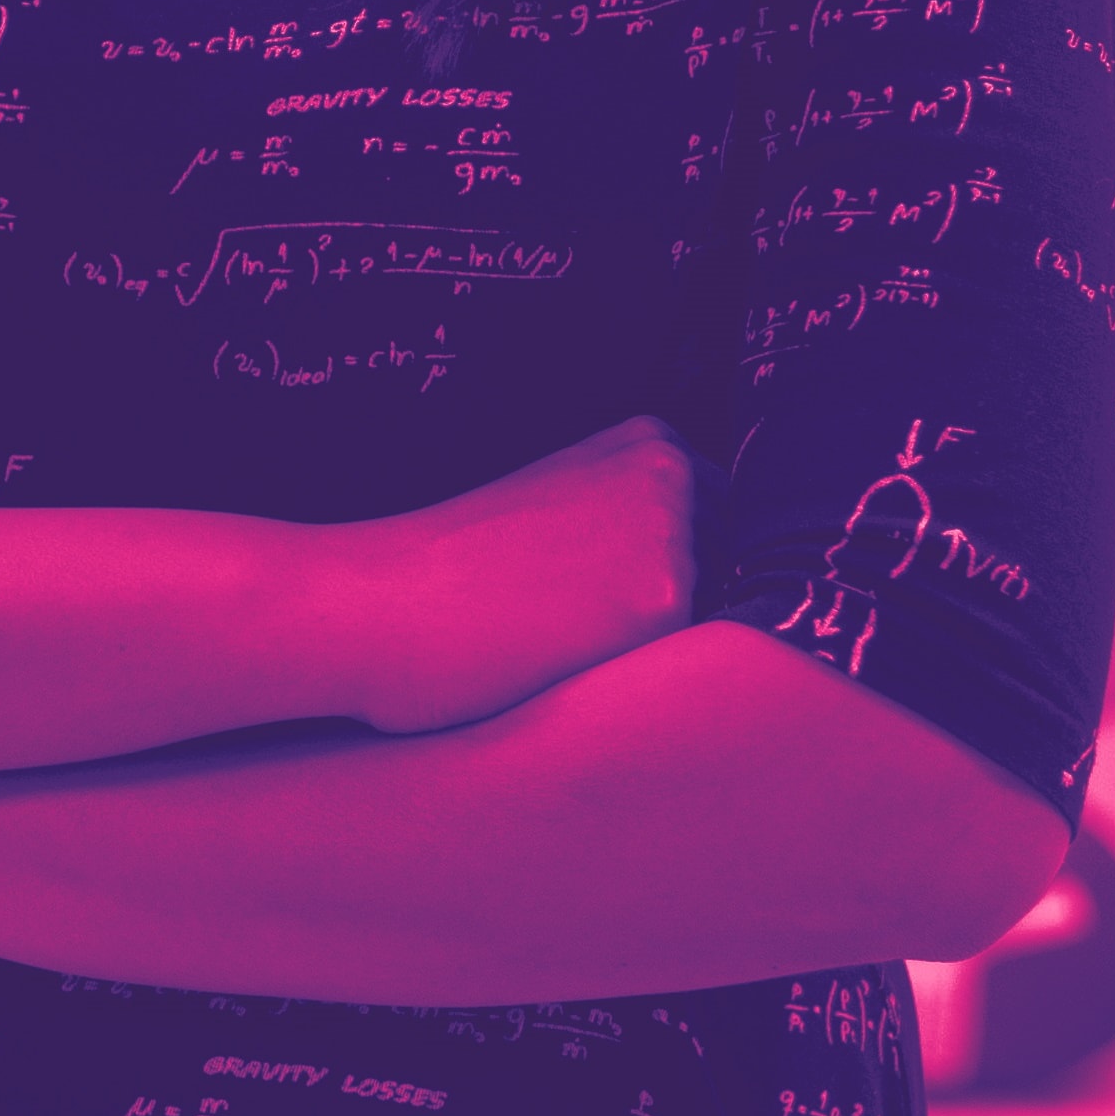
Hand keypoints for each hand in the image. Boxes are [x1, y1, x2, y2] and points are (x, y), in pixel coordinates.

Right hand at [319, 415, 696, 735]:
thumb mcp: (554, 503)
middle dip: (682, 609)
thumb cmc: (450, 568)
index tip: (602, 594)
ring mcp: (675, 532)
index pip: (726, 526)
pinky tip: (572, 659)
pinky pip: (690, 660)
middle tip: (577, 621)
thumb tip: (714, 577)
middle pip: (734, 574)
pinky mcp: (664, 598)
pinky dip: (645, 675)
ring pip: (718, 620)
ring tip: (567, 637)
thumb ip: (632, 517)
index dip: (678, 573)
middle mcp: (674, 473)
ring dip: (664, 646)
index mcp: (648, 441)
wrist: (380, 601)